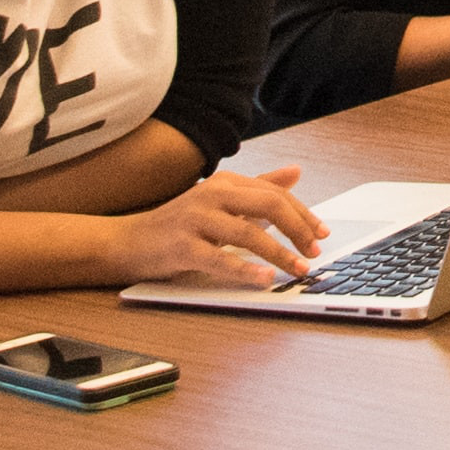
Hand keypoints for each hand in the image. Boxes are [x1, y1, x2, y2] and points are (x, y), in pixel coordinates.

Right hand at [100, 166, 326, 287]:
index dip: (304, 215)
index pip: (276, 194)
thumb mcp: (220, 201)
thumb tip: (296, 171)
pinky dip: (245, 270)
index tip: (323, 234)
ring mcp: (195, 220)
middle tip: (316, 251)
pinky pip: (220, 259)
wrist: (127, 242)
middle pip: (269, 206)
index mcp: (226, 183)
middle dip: (299, 229)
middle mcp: (212, 195)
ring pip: (249, 234)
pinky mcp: (181, 247)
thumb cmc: (180, 224)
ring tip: (299, 269)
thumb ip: (258, 188)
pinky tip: (264, 278)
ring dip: (280, 254)